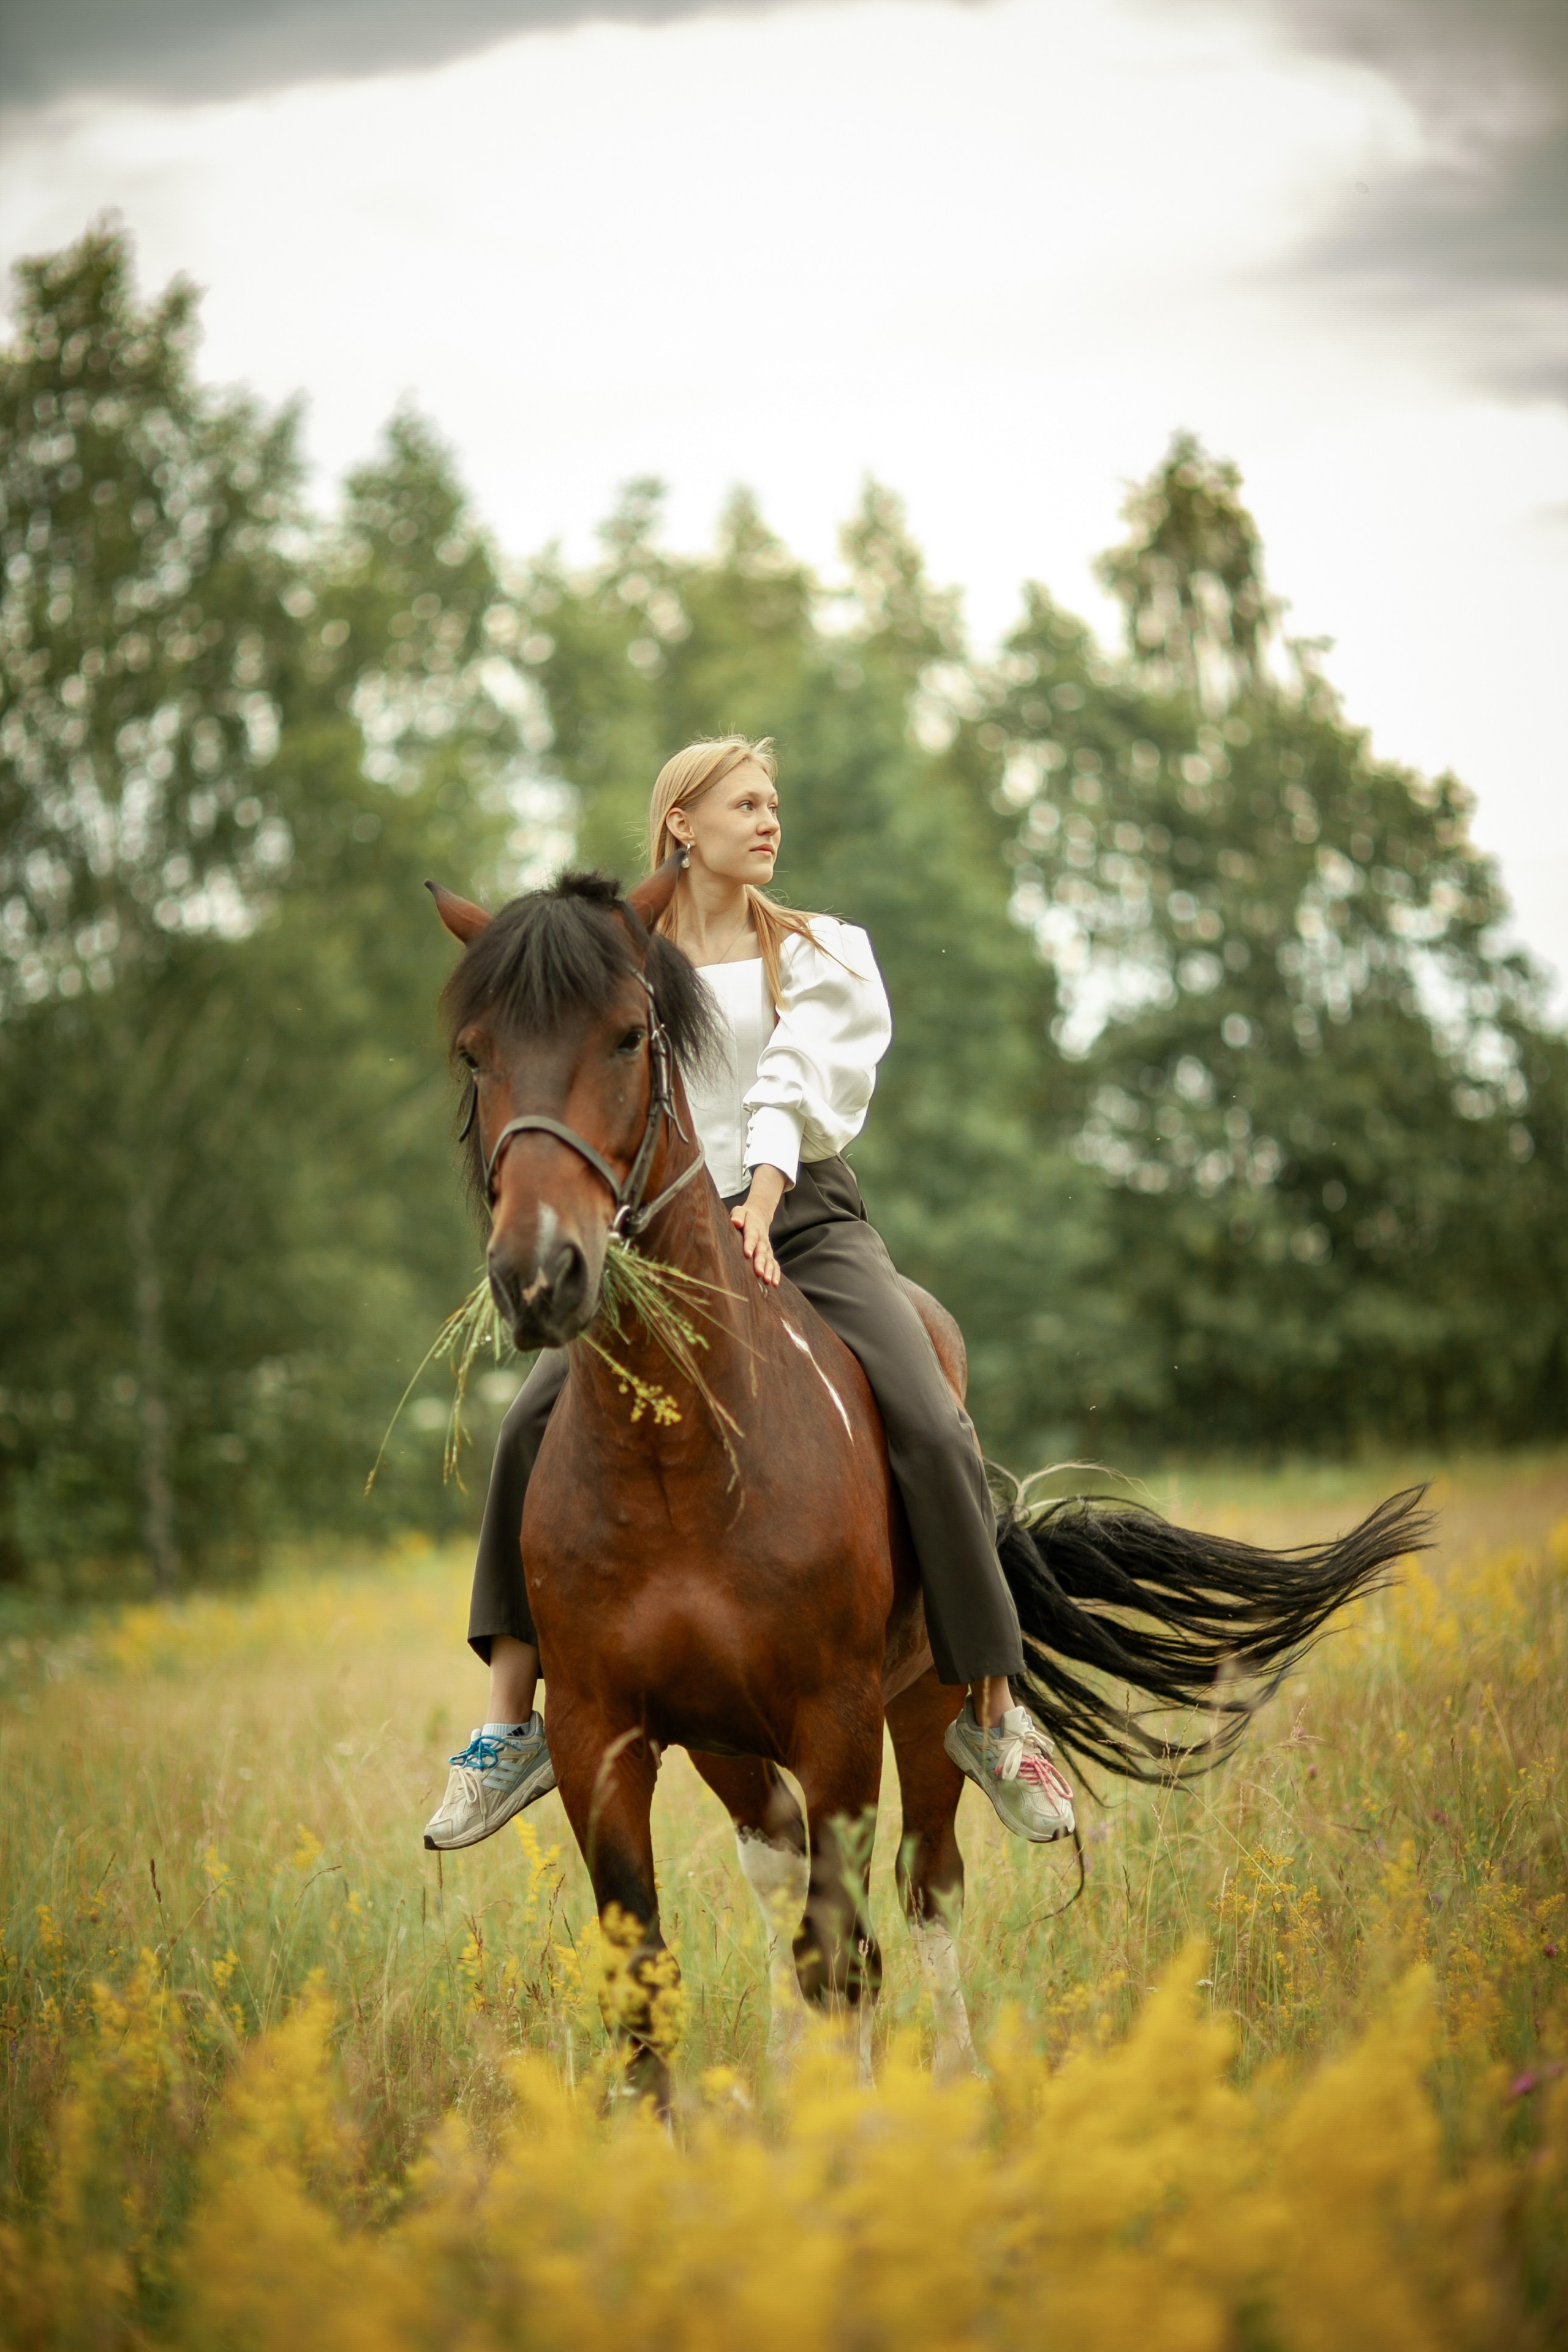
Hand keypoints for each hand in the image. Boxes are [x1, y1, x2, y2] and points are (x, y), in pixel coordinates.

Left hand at [730, 1165, 785, 1286]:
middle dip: (760, 1263)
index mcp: (753, 1228)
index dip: (749, 1245)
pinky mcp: (769, 1254)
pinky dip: (776, 1274)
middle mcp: (762, 1239)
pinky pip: (774, 1264)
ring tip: (768, 1281)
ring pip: (769, 1260)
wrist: (759, 1216)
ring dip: (769, 1271)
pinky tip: (774, 1284)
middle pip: (762, 1252)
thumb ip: (737, 1216)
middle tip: (759, 1273)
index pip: (751, 1237)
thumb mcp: (740, 1211)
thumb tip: (736, 1222)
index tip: (747, 1254)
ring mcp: (767, 1248)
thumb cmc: (745, 1216)